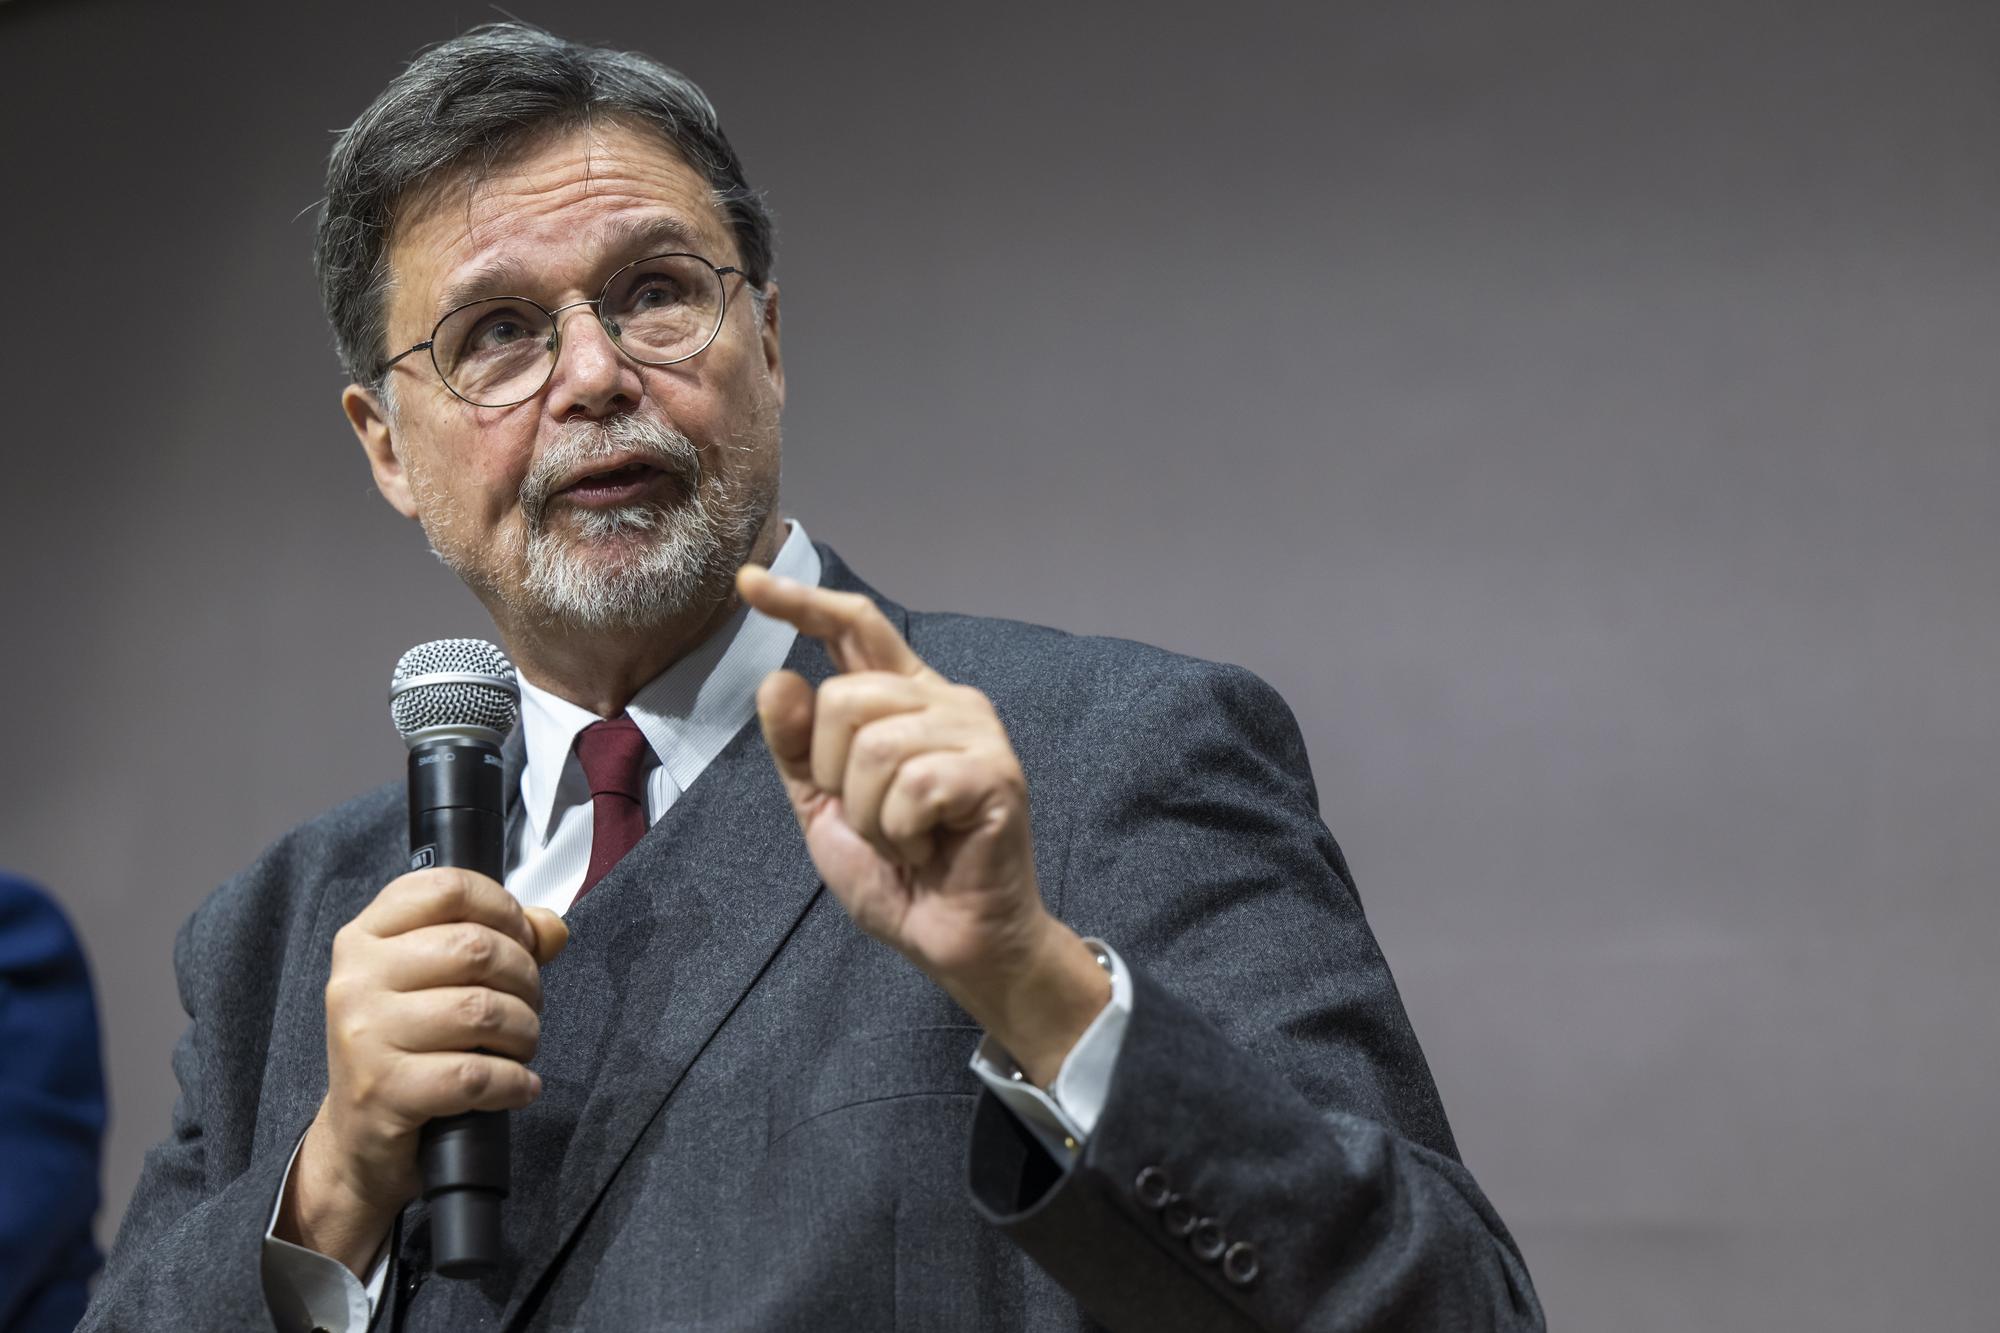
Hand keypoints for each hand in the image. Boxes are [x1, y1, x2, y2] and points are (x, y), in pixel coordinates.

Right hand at [277, 869, 567, 1274]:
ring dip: (525, 1032)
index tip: (522, 939)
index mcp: (366, 936)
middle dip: (526, 978)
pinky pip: (475, 1075)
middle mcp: (356, 979)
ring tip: (522, 1045)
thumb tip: (552, 926)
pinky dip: (514, 1082)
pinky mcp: (382, 1091)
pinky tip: (519, 1086)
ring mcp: (364, 1035)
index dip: (504, 908)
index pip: (448, 888)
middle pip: (476, 948)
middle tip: (529, 1005)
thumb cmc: (409, 1047)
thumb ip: (500, 941)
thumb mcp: (440, 983)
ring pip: (482, 1011)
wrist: (359, 1139)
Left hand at [737, 565, 1106, 1083]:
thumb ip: (798, 748)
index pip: (853, 627)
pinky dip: (901, 832)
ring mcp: (977, 733)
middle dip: (834, 773)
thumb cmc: (899, 873)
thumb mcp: (824, 807)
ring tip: (905, 839)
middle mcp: (946, 700)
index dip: (801, 602)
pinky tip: (929, 849)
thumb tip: (778, 678)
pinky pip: (911, 785)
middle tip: (873, 821)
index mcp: (906, 700)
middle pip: (846, 695)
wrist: (954, 941)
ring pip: (875, 745)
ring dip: (869, 814)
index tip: (748, 582)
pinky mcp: (996, 773)